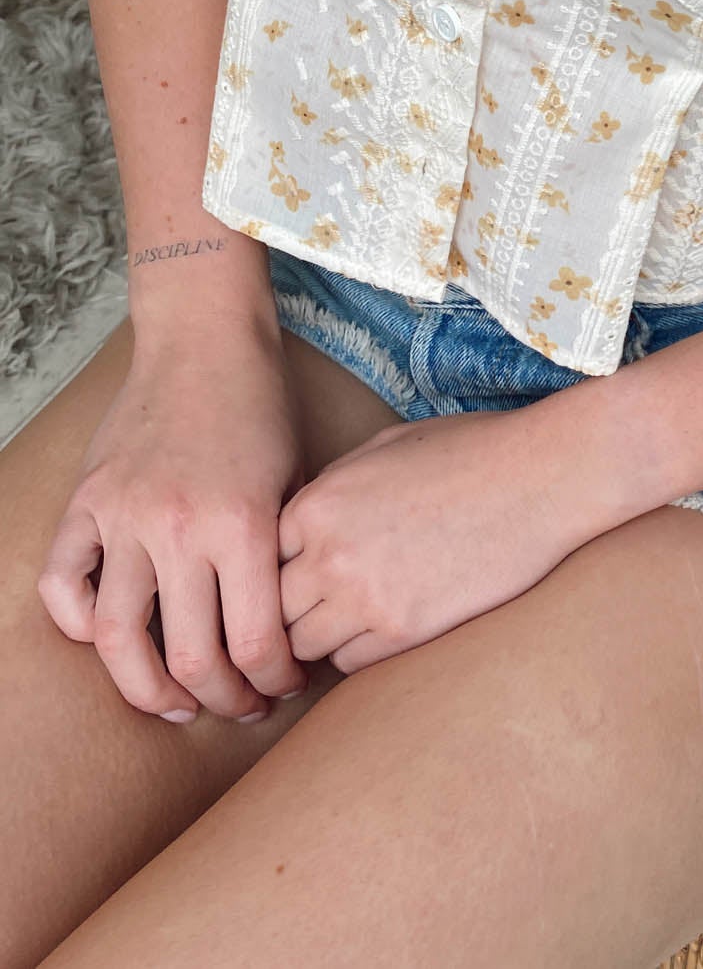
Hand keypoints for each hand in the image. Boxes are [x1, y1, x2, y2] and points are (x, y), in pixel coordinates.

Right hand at [38, 318, 308, 721]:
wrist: (205, 340)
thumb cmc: (262, 407)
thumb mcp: (297, 478)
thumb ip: (286, 554)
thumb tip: (290, 631)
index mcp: (243, 523)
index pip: (255, 643)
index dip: (272, 681)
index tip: (283, 686)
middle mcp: (179, 527)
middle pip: (191, 658)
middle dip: (223, 700)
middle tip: (241, 704)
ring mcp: (124, 516)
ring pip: (118, 641)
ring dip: (151, 689)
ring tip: (177, 702)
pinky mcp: (86, 501)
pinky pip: (62, 586)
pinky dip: (78, 625)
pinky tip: (111, 641)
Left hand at [276, 406, 597, 673]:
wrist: (539, 477)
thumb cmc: (469, 451)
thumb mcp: (385, 447)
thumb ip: (333, 488)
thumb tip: (308, 524)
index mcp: (318, 502)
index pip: (260, 559)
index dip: (275, 568)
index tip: (292, 575)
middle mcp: (328, 553)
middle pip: (271, 609)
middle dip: (286, 611)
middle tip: (306, 614)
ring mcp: (364, 597)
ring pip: (303, 646)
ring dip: (318, 638)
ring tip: (344, 624)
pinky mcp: (404, 630)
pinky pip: (349, 663)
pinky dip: (357, 652)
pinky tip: (383, 626)